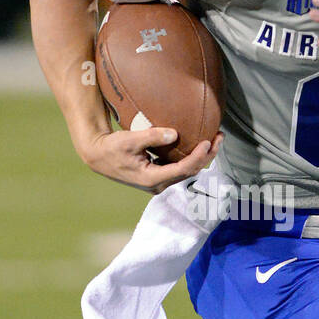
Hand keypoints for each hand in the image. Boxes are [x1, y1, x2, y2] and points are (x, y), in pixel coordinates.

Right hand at [76, 125, 222, 193]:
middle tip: (220, 137)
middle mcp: (158, 184)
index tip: (208, 141)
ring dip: (202, 156)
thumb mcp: (130, 140)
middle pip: (190, 171)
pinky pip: (180, 168)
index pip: (183, 169)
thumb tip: (174, 134)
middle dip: (207, 155)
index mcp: (151, 178)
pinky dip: (191, 156)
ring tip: (215, 139)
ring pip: (187, 170)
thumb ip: (152, 137)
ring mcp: (158, 181)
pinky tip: (199, 144)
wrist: (98, 156)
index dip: (198, 156)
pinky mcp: (158, 175)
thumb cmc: (111, 147)